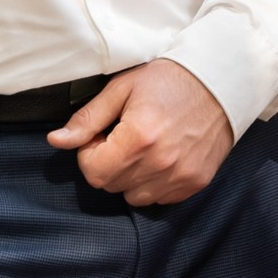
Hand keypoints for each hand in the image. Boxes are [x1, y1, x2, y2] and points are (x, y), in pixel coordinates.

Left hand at [51, 57, 232, 205]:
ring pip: (134, 196)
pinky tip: (162, 156)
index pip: (93, 172)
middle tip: (123, 137)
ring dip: (130, 177)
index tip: (102, 135)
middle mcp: (160, 162)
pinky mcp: (195, 183)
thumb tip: (57, 141)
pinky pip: (160, 198)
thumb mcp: (122, 88)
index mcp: (138, 137)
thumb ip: (88, 118)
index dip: (89, 153)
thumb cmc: (170, 79)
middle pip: (111, 184)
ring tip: (144, 148)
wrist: (221, 81)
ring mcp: (180, 176)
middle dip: (108, 163)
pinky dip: (154, 183)